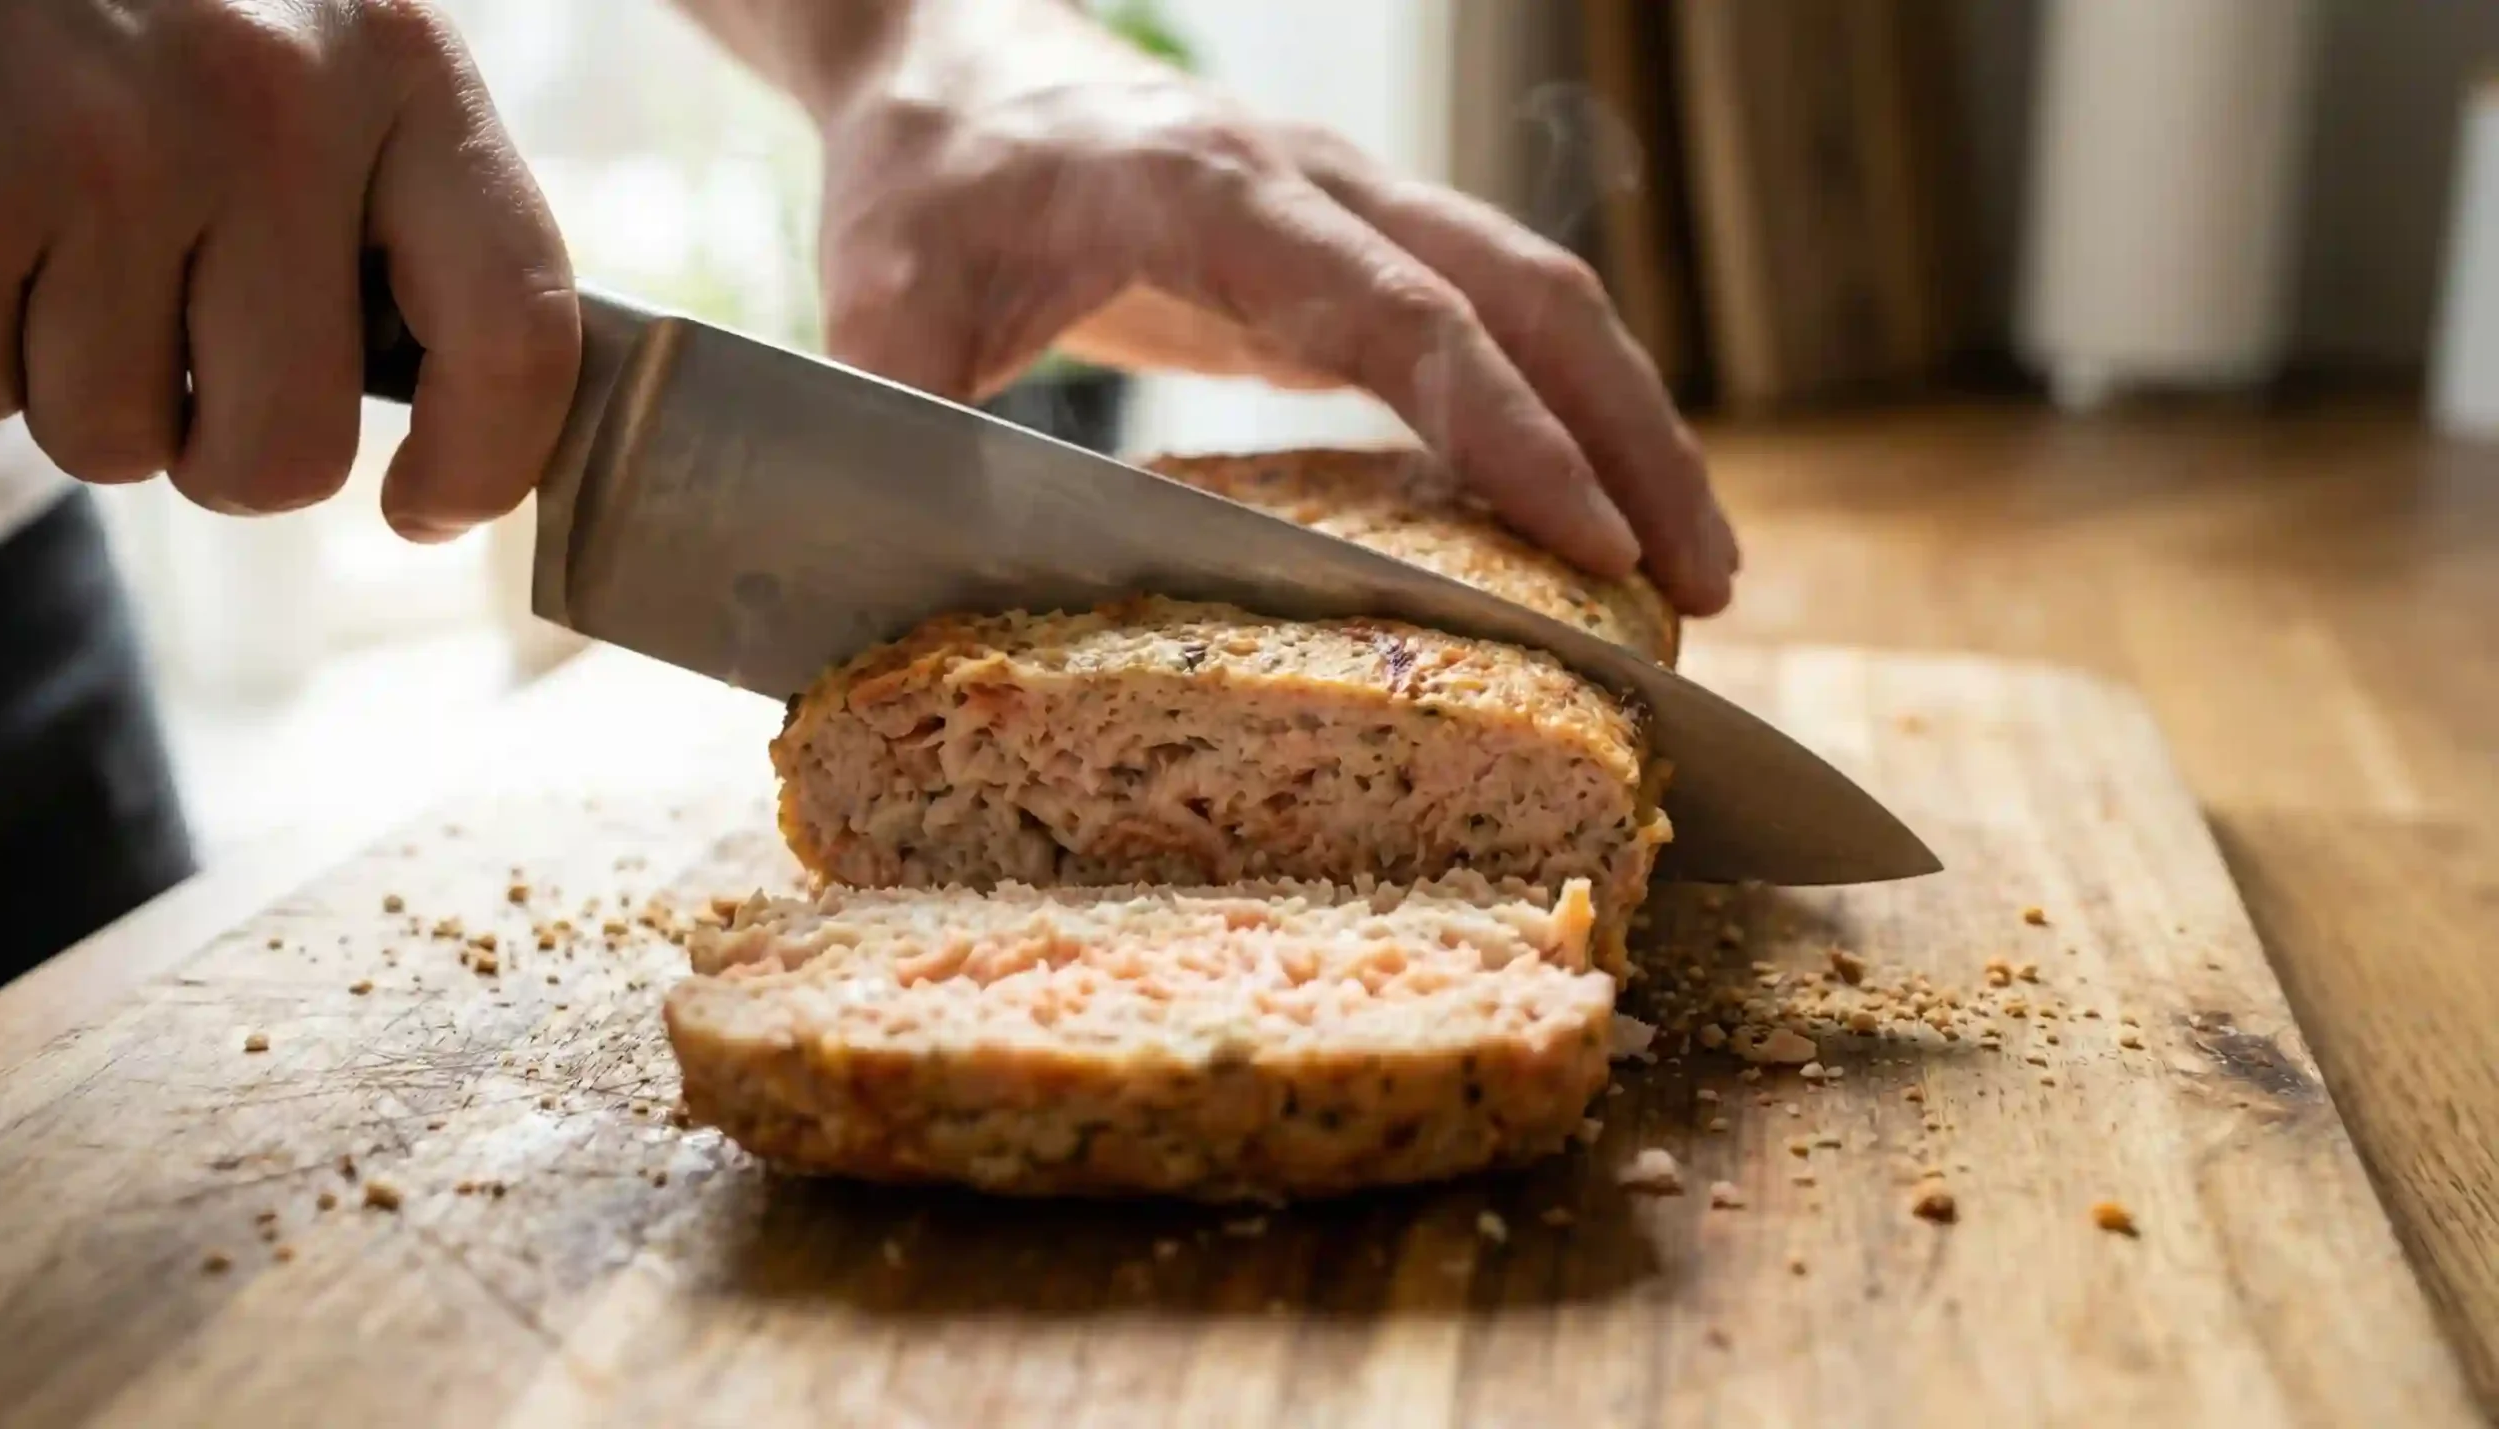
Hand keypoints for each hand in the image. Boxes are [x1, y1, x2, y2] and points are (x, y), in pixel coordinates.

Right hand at [0, 0, 579, 539]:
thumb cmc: (164, 1)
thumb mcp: (326, 50)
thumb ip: (403, 207)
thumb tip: (464, 434)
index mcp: (403, 64)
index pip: (518, 333)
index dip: (483, 467)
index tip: (425, 507)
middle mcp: (269, 102)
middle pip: (288, 455)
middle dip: (225, 449)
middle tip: (182, 344)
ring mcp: (101, 144)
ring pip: (113, 441)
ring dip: (79, 382)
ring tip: (62, 236)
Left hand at [811, 0, 1737, 608]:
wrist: (952, 58)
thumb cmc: (924, 180)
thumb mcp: (878, 301)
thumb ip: (908, 427)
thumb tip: (927, 578)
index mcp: (1206, 193)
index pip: (1397, 311)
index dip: (1504, 426)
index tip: (1590, 540)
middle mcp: (1312, 185)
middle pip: (1526, 292)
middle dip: (1631, 436)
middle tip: (1703, 583)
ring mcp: (1351, 207)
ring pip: (1541, 297)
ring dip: (1631, 423)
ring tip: (1693, 566)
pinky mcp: (1356, 250)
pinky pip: (1497, 318)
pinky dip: (1567, 410)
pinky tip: (1598, 509)